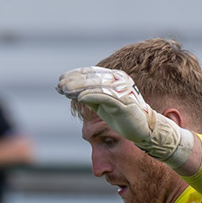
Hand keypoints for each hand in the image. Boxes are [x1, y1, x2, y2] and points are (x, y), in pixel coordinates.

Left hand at [56, 66, 193, 165]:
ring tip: (65, 91)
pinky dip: (92, 95)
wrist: (142, 129)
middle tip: (59, 86)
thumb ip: (88, 96)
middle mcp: (120, 80)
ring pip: (98, 85)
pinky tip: (80, 98)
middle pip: (93, 78)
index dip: (75, 75)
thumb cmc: (121, 117)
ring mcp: (123, 90)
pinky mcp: (125, 102)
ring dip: (80, 87)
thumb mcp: (100, 105)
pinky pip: (106, 97)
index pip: (92, 73)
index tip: (60, 81)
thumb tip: (69, 90)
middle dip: (74, 81)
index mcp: (114, 78)